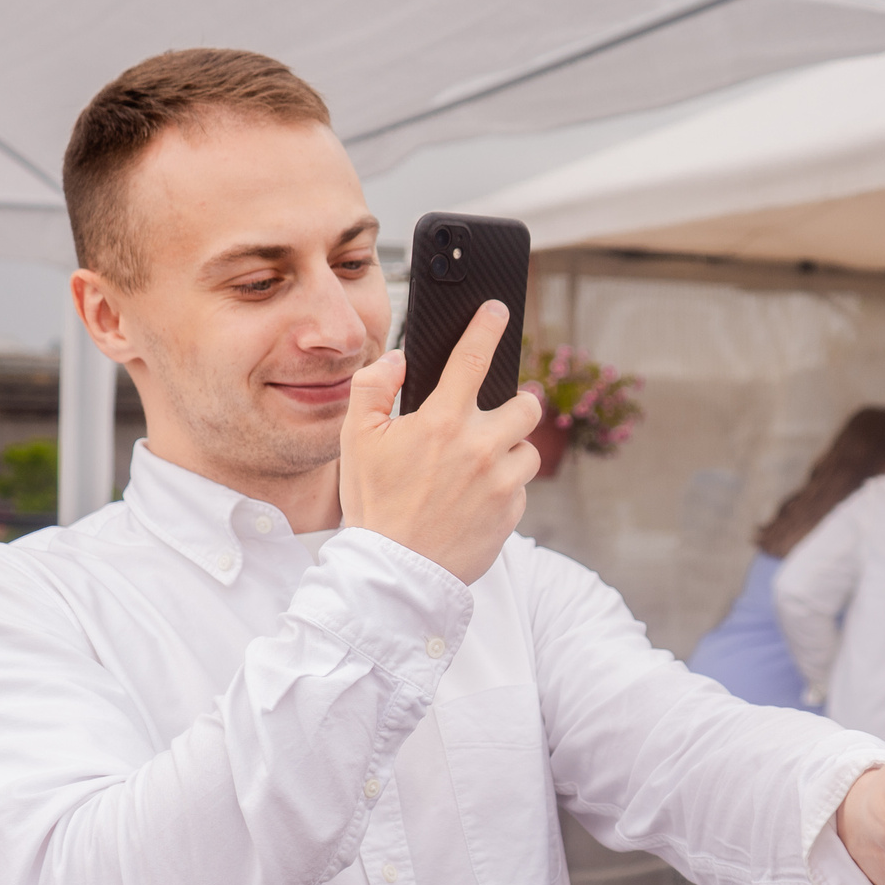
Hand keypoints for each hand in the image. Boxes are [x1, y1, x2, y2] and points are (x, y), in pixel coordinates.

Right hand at [338, 301, 542, 584]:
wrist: (395, 574)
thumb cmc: (374, 506)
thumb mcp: (355, 440)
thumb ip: (373, 388)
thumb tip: (400, 360)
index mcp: (443, 422)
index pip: (473, 357)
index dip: (488, 326)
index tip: (497, 310)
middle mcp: (481, 448)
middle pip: (527, 404)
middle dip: (517, 402)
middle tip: (495, 414)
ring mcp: (502, 483)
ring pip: (528, 449)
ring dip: (511, 450)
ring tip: (479, 465)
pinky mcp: (513, 514)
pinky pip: (521, 488)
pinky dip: (505, 487)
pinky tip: (475, 499)